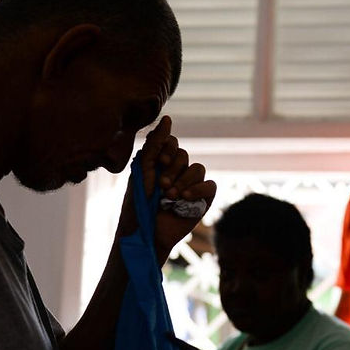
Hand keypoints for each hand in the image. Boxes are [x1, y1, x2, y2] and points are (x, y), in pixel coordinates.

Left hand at [115, 116, 217, 263]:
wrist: (146, 230)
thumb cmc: (139, 201)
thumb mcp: (144, 168)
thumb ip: (156, 143)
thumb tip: (168, 118)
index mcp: (160, 163)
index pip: (172, 143)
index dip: (168, 150)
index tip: (160, 163)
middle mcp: (176, 172)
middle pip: (184, 155)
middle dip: (173, 170)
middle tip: (161, 186)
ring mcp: (191, 185)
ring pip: (198, 168)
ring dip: (183, 181)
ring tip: (170, 197)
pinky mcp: (203, 199)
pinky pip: (210, 185)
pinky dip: (197, 189)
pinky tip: (184, 199)